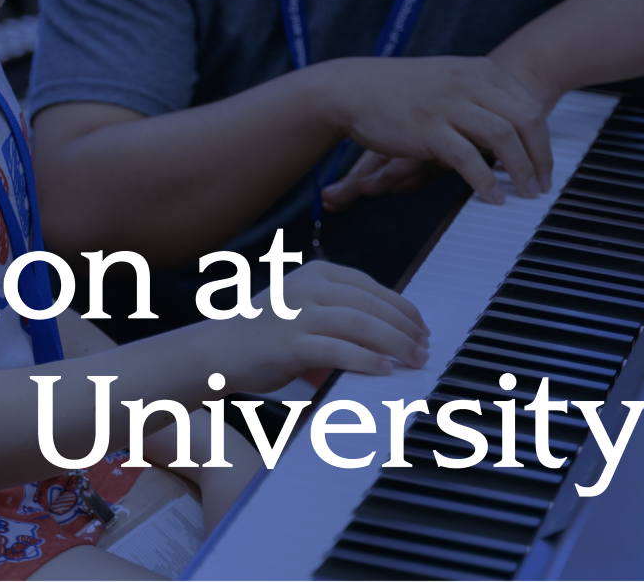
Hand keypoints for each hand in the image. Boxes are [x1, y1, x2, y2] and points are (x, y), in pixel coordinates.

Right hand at [208, 263, 429, 393]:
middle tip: (424, 347)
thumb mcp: (304, 307)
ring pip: (360, 324)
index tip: (421, 327)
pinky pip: (337, 350)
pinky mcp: (289, 343)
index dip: (402, 307)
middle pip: (371, 304)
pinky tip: (384, 368)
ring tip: (413, 358)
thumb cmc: (266, 333)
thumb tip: (390, 333)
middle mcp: (308, 288)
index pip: (371, 286)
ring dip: (394, 343)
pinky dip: (365, 359)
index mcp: (315, 274)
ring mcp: (297, 313)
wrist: (219, 350)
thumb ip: (341, 311)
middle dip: (405, 327)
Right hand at [314, 55, 555, 207]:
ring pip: (503, 137)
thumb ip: (478, 93)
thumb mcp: (448, 78)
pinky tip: (493, 197)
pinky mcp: (428, 129)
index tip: (545, 163)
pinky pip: (469, 158)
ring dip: (522, 170)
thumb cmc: (399, 88)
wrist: (353, 88)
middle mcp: (468, 83)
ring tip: (526, 193)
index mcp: (478, 70)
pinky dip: (486, 181)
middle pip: (525, 119)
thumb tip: (508, 124)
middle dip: (541, 156)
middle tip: (544, 184)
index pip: (528, 104)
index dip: (544, 138)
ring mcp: (448, 105)